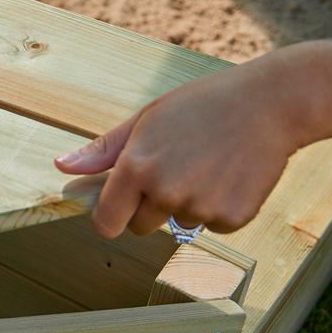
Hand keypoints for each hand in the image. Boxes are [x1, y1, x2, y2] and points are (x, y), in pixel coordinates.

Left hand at [53, 44, 331, 237]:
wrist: (268, 104)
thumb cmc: (201, 106)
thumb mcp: (145, 120)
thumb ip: (102, 150)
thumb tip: (63, 166)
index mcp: (136, 168)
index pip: (106, 223)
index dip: (111, 217)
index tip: (119, 207)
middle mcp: (164, 192)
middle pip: (140, 227)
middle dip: (149, 207)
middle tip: (173, 169)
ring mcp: (200, 207)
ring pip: (178, 224)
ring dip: (186, 204)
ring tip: (205, 165)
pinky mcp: (232, 218)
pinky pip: (212, 226)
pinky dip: (218, 208)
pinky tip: (228, 175)